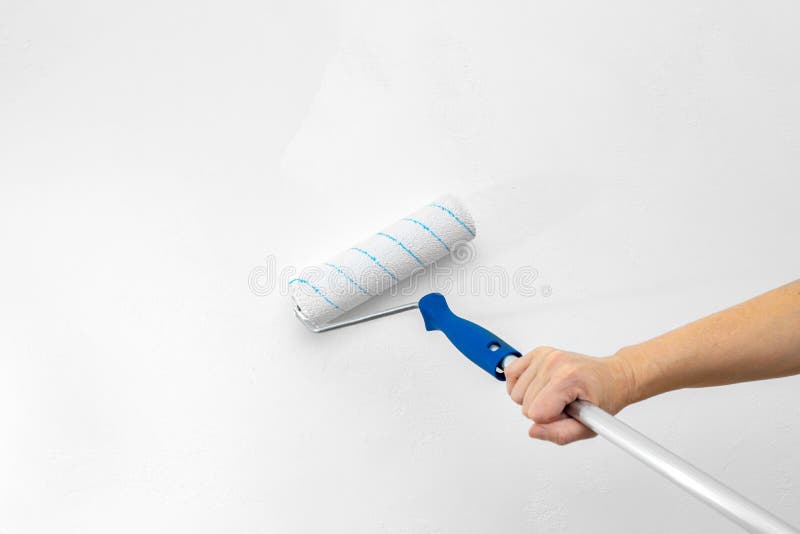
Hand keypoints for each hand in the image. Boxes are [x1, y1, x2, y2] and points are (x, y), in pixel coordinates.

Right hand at [504, 347, 634, 444]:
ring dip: (532, 399)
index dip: (551, 421)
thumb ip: (560, 434)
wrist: (612, 377)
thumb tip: (534, 431)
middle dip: (542, 411)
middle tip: (563, 405)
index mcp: (568, 378)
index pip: (536, 413)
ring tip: (554, 396)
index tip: (567, 413)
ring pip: (515, 393)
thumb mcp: (589, 426)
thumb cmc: (604, 397)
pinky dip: (519, 385)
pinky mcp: (538, 353)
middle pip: (525, 404)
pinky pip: (511, 373)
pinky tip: (538, 387)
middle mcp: (554, 363)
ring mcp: (545, 356)